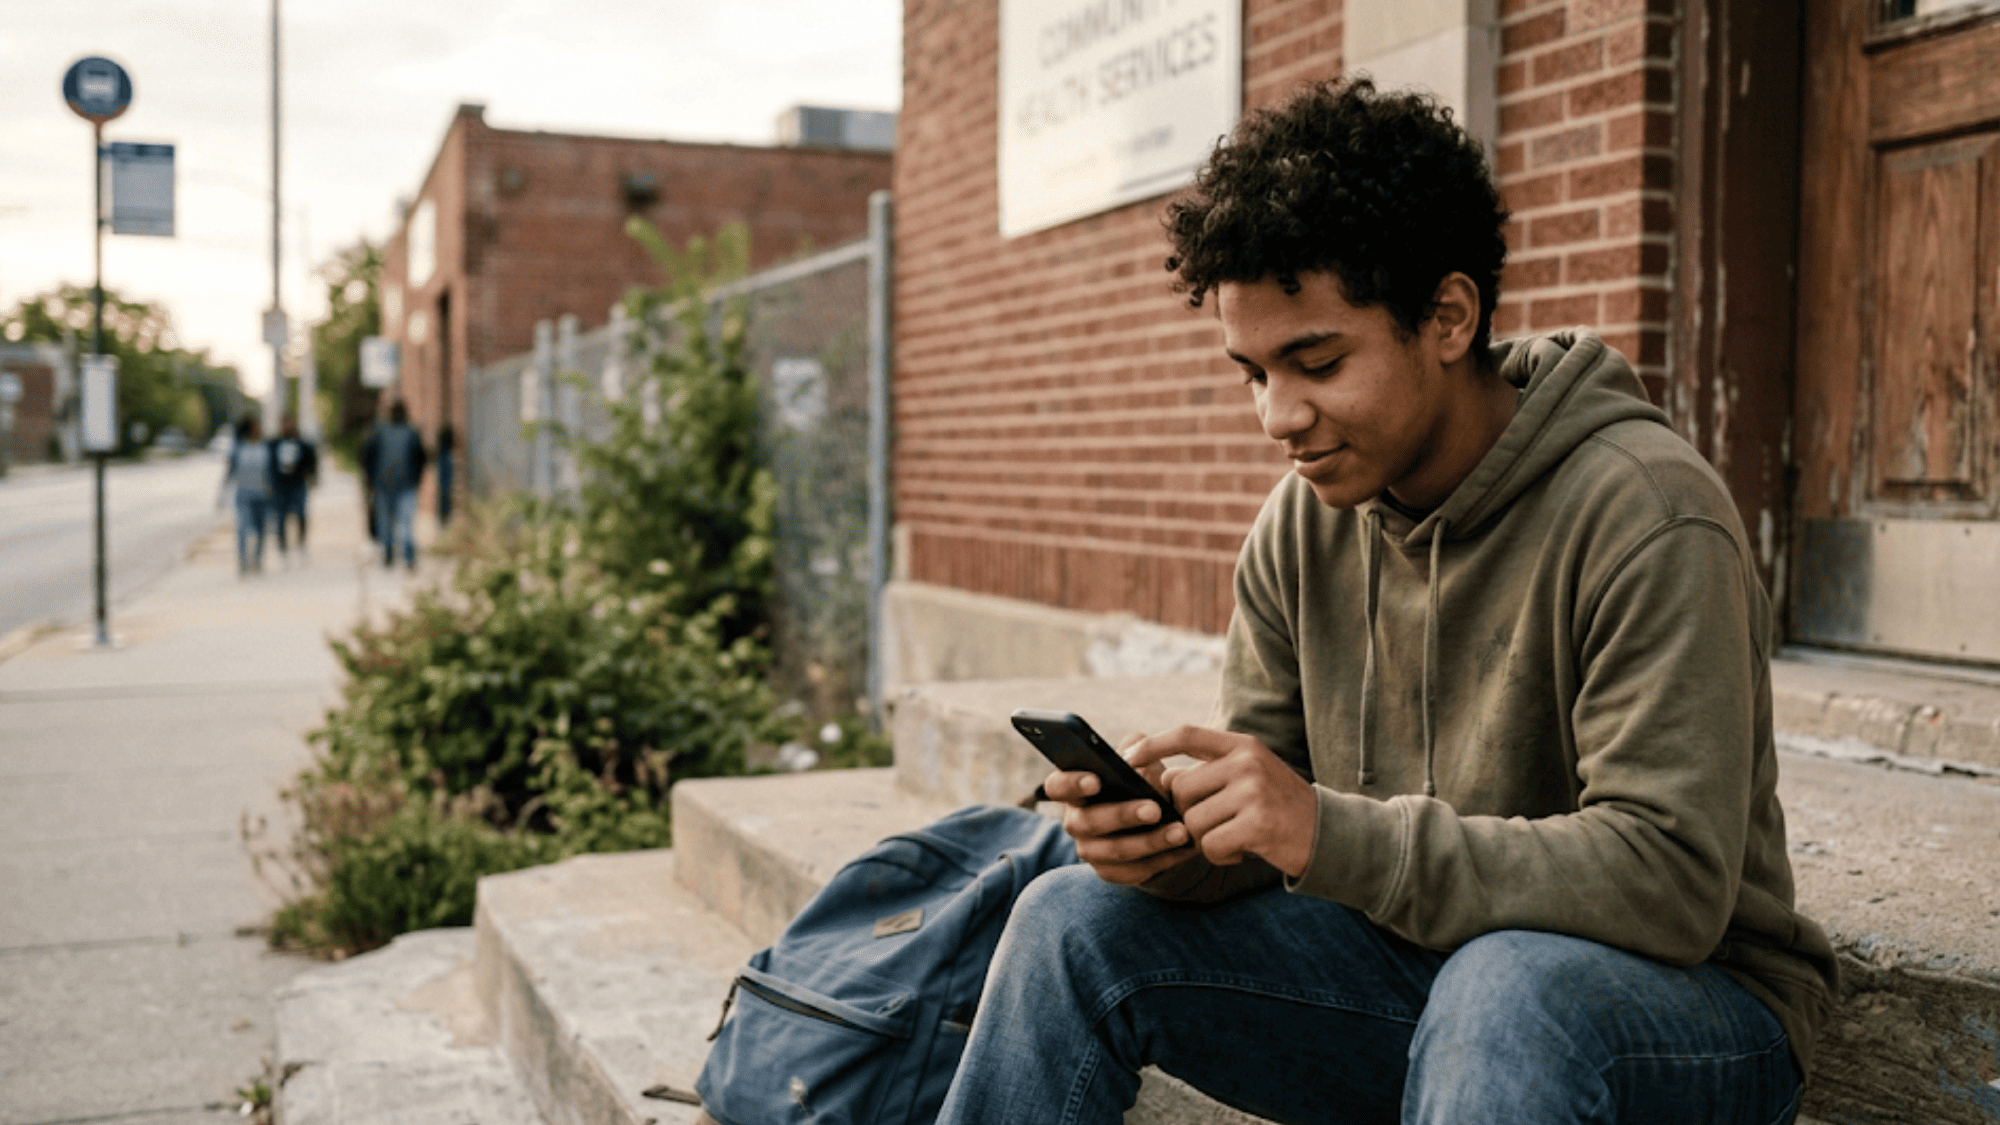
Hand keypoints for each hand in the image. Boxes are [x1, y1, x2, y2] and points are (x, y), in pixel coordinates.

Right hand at [1043, 746, 1197, 885]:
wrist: (1161, 819)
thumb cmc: (1145, 782)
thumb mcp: (1142, 761)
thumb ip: (1137, 749)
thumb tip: (1134, 754)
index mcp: (1075, 788)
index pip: (1057, 785)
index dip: (1072, 784)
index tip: (1095, 781)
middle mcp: (1076, 820)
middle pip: (1089, 821)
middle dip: (1123, 815)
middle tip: (1155, 809)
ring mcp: (1091, 850)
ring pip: (1115, 850)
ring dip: (1150, 841)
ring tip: (1180, 831)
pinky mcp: (1110, 872)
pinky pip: (1133, 871)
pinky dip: (1162, 860)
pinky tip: (1183, 849)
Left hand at [1126, 726, 1317, 878]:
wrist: (1327, 834)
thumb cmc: (1277, 806)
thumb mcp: (1248, 776)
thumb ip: (1210, 772)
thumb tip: (1161, 778)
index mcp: (1241, 745)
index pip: (1185, 734)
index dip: (1152, 745)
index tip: (1127, 757)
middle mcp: (1246, 762)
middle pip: (1180, 789)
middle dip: (1186, 814)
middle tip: (1214, 824)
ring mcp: (1253, 791)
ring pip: (1192, 822)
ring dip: (1205, 839)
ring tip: (1234, 837)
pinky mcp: (1258, 824)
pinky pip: (1211, 845)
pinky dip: (1221, 856)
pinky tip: (1243, 851)